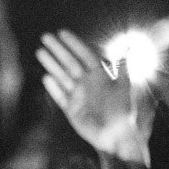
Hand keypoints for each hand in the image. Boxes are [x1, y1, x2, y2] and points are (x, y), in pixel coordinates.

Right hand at [38, 29, 143, 162]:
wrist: (117, 136)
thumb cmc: (124, 111)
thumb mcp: (125, 88)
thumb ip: (122, 69)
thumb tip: (128, 49)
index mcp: (99, 75)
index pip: (84, 55)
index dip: (74, 43)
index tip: (62, 32)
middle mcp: (87, 83)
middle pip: (69, 62)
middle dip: (57, 49)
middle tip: (45, 36)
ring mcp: (78, 95)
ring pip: (62, 76)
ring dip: (51, 64)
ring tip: (40, 52)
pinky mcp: (72, 110)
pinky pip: (60, 96)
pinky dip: (53, 88)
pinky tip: (46, 78)